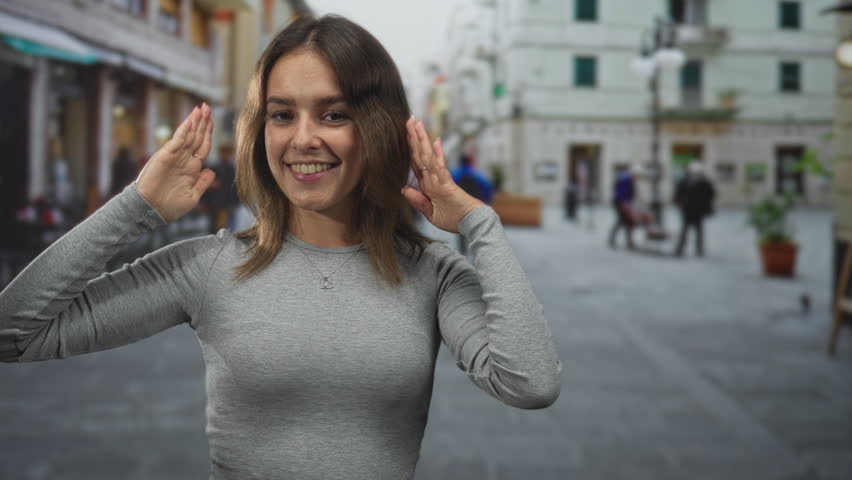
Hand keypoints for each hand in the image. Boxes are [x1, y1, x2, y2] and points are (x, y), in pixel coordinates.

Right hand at [136, 104, 215, 222]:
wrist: (150, 211)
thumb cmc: (169, 207)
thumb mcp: (192, 197)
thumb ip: (202, 183)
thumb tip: (211, 170)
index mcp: (191, 169)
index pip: (202, 147)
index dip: (208, 134)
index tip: (212, 121)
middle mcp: (183, 160)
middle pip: (196, 137)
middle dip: (203, 122)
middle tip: (207, 107)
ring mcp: (174, 157)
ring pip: (188, 135)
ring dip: (195, 121)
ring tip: (201, 108)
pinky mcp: (165, 156)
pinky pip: (177, 141)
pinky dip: (184, 130)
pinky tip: (191, 120)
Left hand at [401, 117, 483, 232]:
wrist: (473, 224)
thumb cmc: (455, 219)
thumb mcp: (431, 213)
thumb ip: (418, 201)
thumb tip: (404, 189)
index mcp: (428, 185)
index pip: (416, 163)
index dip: (411, 148)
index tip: (406, 133)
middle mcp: (433, 179)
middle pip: (421, 155)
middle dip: (414, 137)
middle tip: (409, 119)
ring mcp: (440, 180)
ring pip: (428, 157)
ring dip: (422, 140)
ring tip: (417, 124)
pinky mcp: (448, 185)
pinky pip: (441, 168)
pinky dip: (437, 155)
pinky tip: (435, 141)